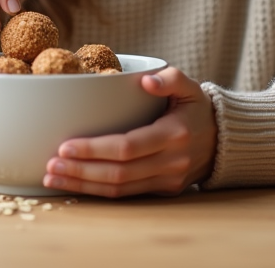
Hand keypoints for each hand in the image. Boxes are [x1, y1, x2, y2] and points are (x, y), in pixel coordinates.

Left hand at [43, 68, 216, 197]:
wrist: (223, 140)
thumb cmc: (198, 107)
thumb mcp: (190, 85)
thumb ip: (170, 78)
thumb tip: (145, 81)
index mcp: (175, 134)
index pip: (128, 147)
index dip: (95, 149)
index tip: (65, 146)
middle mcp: (172, 162)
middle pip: (119, 173)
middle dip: (81, 171)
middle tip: (50, 165)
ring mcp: (168, 180)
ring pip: (120, 189)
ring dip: (83, 186)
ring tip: (53, 177)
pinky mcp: (162, 191)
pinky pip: (126, 195)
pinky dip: (98, 192)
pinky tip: (74, 185)